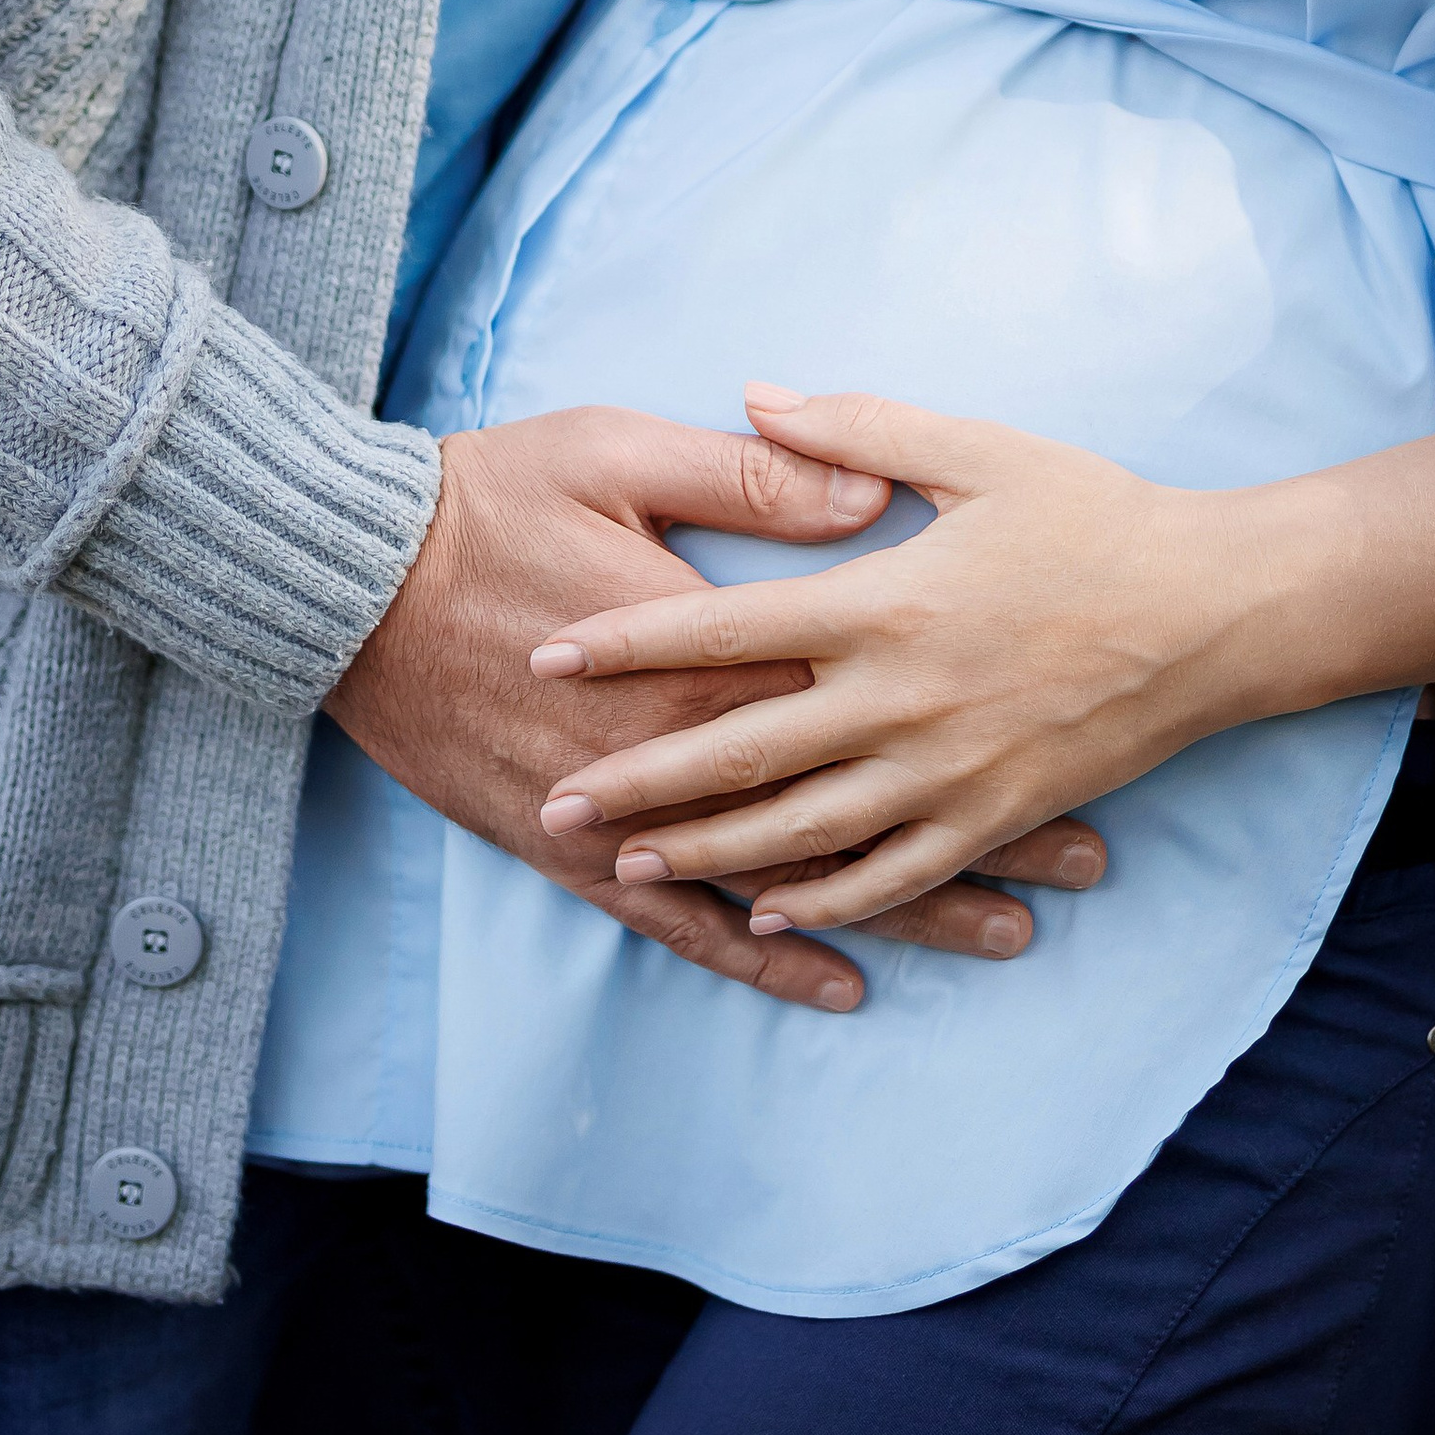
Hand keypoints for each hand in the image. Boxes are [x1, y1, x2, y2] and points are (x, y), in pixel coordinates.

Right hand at [329, 403, 1106, 1009]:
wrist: (348, 584)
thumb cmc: (490, 495)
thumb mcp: (624, 451)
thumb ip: (751, 476)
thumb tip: (869, 499)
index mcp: (712, 644)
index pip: (875, 692)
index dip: (977, 720)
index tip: (1080, 746)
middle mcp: (688, 747)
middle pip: (862, 802)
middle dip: (981, 837)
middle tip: (1086, 867)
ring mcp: (631, 812)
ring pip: (794, 879)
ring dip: (905, 908)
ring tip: (1008, 935)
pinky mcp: (575, 849)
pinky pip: (685, 925)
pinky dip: (765, 955)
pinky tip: (835, 984)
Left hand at [528, 388, 1277, 935]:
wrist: (1215, 613)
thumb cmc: (1097, 518)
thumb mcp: (977, 450)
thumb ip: (855, 429)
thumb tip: (753, 393)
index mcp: (886, 602)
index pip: (726, 626)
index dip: (629, 643)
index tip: (549, 655)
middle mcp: (902, 698)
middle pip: (740, 750)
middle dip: (637, 780)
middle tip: (552, 802)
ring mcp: (947, 771)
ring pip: (799, 831)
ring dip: (704, 852)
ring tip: (624, 865)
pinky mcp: (991, 816)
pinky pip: (887, 873)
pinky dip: (818, 901)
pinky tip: (759, 911)